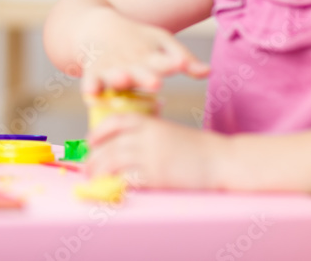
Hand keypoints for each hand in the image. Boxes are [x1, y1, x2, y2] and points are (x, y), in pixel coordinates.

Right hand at [80, 14, 209, 95]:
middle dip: (145, 76)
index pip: (163, 60)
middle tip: (155, 82)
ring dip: (118, 79)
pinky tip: (91, 93)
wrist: (97, 26)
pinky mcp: (93, 71)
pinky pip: (91, 80)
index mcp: (151, 55)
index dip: (171, 62)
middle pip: (138, 70)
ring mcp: (111, 66)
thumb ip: (185, 60)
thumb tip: (209, 72)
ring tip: (122, 81)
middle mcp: (131, 61)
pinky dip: (90, 86)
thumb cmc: (137, 38)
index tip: (180, 64)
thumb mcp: (162, 42)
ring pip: (115, 75)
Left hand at [86, 113, 224, 189]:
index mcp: (149, 122)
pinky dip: (115, 184)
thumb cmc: (195, 147)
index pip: (113, 122)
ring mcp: (150, 156)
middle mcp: (146, 136)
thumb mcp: (167, 130)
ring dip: (99, 173)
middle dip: (93, 159)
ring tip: (94, 180)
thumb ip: (145, 133)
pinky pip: (127, 179)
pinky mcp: (157, 176)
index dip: (97, 132)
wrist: (222, 159)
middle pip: (108, 146)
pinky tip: (113, 188)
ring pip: (112, 163)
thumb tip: (119, 145)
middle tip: (88, 169)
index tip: (90, 142)